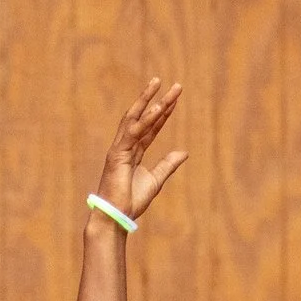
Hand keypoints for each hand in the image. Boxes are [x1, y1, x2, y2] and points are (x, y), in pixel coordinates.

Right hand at [91, 80, 188, 223]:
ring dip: (149, 100)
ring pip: (136, 118)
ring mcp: (120, 147)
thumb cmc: (132, 200)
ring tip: (159, 84)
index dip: (164, 112)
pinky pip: (133, 132)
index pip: (151, 127)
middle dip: (157, 99)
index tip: (174, 98)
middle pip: (144, 117)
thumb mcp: (156, 180)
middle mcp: (126, 145)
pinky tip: (157, 108)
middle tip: (172, 84)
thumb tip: (184, 152)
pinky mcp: (117, 154)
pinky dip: (146, 119)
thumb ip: (168, 164)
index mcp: (134, 151)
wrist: (116, 216)